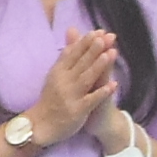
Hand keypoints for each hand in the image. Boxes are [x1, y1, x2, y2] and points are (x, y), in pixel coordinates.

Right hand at [21, 29, 119, 152]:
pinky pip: (91, 100)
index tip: (97, 32)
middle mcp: (63, 81)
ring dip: (98, 67)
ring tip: (110, 55)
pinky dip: (102, 92)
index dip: (84, 43)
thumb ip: (67, 54)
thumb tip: (72, 32)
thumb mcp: (56, 74)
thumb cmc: (51, 97)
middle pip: (80, 63)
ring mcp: (70, 96)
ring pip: (86, 79)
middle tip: (104, 37)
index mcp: (58, 72)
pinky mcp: (77, 110)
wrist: (42, 125)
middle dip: (93, 50)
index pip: (71, 54)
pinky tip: (114, 85)